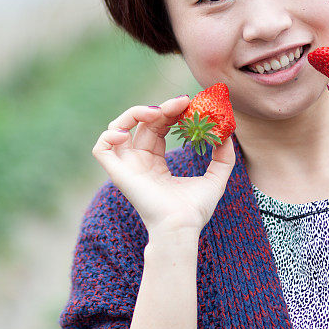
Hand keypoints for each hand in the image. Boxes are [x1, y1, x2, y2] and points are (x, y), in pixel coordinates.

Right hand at [92, 95, 235, 239]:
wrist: (182, 227)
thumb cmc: (194, 210)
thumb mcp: (215, 178)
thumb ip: (223, 157)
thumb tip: (227, 134)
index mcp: (156, 163)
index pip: (157, 127)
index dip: (170, 111)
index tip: (187, 103)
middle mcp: (139, 162)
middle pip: (141, 123)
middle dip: (160, 108)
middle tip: (181, 101)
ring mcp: (127, 167)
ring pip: (117, 128)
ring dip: (134, 113)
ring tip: (157, 111)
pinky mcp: (118, 173)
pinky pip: (101, 148)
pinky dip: (109, 134)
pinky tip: (129, 131)